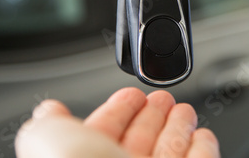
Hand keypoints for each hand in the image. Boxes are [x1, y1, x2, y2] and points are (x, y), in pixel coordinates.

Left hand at [15, 87, 219, 157]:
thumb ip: (47, 127)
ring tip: (183, 111)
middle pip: (139, 143)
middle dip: (151, 117)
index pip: (103, 134)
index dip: (118, 111)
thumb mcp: (51, 143)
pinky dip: (202, 150)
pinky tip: (202, 137)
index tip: (132, 96)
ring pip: (169, 153)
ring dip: (178, 128)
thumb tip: (49, 111)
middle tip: (161, 100)